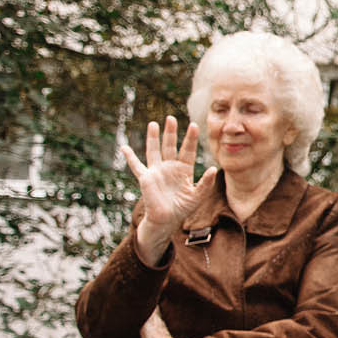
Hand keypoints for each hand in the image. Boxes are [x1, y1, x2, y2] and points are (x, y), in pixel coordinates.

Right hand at [122, 116, 217, 262]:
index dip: (190, 138)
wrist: (167, 220)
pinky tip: (124, 147)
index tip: (194, 125)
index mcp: (184, 169)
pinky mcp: (146, 178)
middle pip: (170, 145)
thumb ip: (205, 183)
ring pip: (154, 150)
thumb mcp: (197, 195)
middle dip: (171, 132)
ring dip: (153, 138)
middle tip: (171, 117)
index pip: (188, 150)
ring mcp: (157, 171)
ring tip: (153, 124)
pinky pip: (136, 166)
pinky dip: (130, 157)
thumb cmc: (183, 208)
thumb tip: (213, 169)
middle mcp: (170, 167)